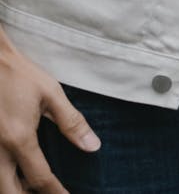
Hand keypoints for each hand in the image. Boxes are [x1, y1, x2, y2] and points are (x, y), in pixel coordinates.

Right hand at [0, 41, 99, 192]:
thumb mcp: (50, 94)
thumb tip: (93, 146)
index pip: (40, 178)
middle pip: (9, 191)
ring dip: (13, 189)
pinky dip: (3, 177)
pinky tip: (15, 173)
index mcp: (18, 138)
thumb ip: (72, 122)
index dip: (55, 192)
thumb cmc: (18, 74)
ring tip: (32, 188)